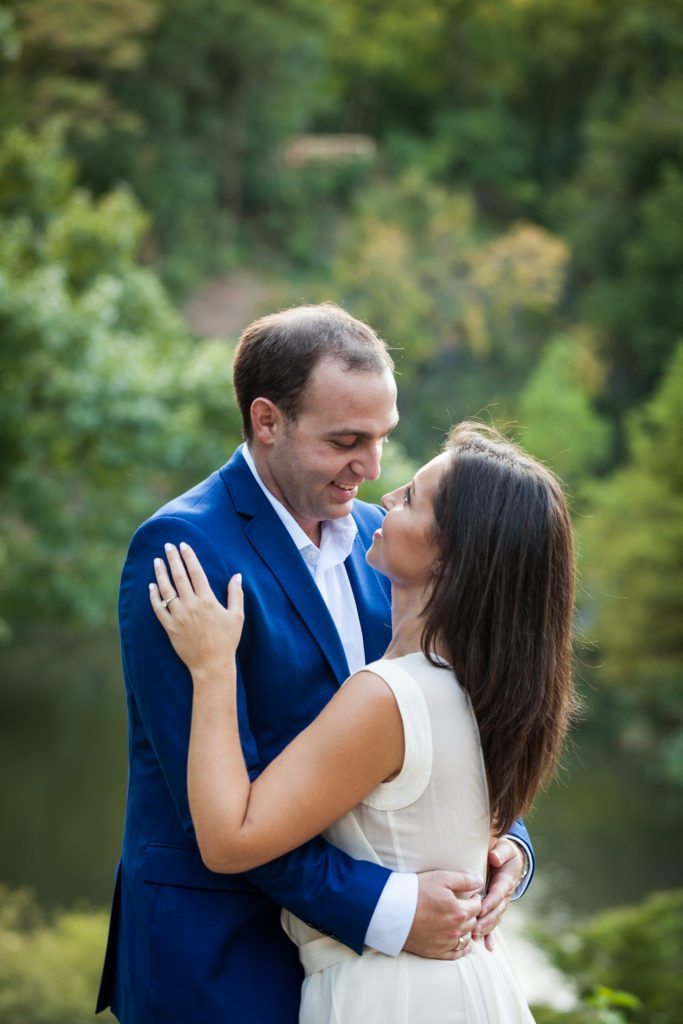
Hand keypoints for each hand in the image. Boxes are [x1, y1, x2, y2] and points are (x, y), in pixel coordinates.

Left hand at [149, 542, 243, 680]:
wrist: (211, 665)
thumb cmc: (227, 640)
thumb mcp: (237, 616)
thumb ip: (236, 594)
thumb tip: (237, 575)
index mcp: (207, 600)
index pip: (196, 572)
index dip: (189, 557)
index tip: (183, 545)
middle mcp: (191, 605)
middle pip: (179, 577)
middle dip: (172, 559)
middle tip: (167, 546)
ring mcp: (178, 616)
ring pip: (166, 590)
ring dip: (160, 574)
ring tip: (157, 561)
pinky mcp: (169, 627)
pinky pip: (158, 608)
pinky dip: (153, 596)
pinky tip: (151, 586)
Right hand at [403, 870, 482, 959]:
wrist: (393, 911)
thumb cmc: (416, 891)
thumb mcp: (441, 878)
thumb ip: (464, 880)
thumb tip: (479, 881)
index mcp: (459, 911)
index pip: (478, 906)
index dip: (476, 899)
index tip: (471, 895)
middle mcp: (455, 929)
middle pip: (473, 922)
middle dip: (472, 913)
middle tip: (466, 906)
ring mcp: (446, 942)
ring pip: (466, 938)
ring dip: (467, 930)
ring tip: (462, 922)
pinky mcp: (436, 952)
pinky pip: (456, 953)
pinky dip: (462, 948)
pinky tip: (460, 941)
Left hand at [473, 837, 525, 950]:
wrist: (513, 861)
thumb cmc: (506, 853)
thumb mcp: (505, 848)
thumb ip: (500, 852)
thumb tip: (494, 857)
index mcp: (506, 881)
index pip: (498, 893)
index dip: (490, 902)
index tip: (480, 909)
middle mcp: (504, 895)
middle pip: (496, 910)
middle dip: (486, 920)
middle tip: (474, 929)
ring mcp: (501, 903)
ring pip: (495, 918)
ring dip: (486, 929)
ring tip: (475, 937)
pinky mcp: (496, 907)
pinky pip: (494, 922)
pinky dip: (491, 935)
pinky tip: (488, 947)